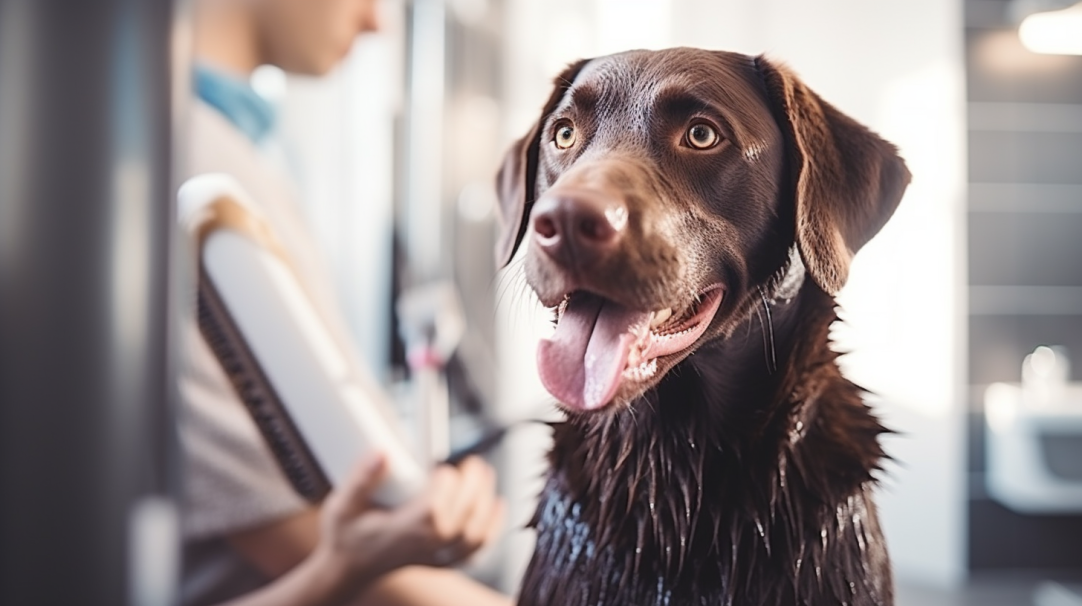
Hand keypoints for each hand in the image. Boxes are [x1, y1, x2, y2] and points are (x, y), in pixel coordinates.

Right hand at [316, 454, 504, 587]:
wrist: (348, 569)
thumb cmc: (347, 537)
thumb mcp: (342, 505)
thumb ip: (361, 479)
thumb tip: (381, 454)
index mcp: (403, 531)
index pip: (435, 508)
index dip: (445, 483)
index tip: (442, 466)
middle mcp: (425, 545)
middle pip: (463, 517)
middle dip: (474, 485)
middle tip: (474, 463)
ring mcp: (436, 555)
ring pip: (474, 534)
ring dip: (486, 502)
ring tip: (486, 476)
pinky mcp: (442, 559)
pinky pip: (475, 549)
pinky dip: (491, 528)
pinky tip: (497, 507)